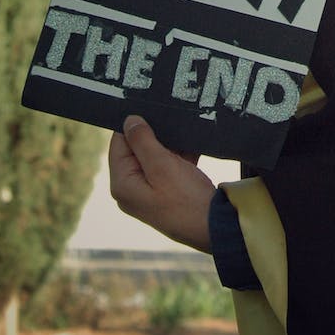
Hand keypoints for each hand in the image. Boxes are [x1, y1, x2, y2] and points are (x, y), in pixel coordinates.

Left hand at [108, 115, 215, 252]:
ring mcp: (151, 190)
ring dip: (171, 143)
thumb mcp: (162, 165)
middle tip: (171, 116)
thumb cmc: (186, 198)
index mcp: (123, 184)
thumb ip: (143, 141)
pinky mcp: (169, 191)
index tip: (150, 107)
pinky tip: (195, 143)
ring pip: (156, 155)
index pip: (119, 144)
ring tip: (185, 128)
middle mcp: (133, 188)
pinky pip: (170, 165)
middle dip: (156, 133)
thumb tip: (129, 120)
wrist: (215, 227)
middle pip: (137, 149)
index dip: (133, 125)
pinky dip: (181, 154)